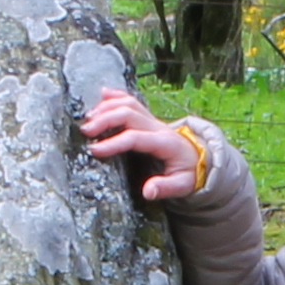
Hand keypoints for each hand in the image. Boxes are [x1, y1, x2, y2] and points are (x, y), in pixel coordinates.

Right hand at [77, 88, 201, 202]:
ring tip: (88, 118)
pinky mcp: (148, 118)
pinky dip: (117, 95)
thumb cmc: (189, 172)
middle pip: (128, 114)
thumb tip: (148, 191)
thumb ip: (165, 187)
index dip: (113, 142)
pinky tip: (102, 93)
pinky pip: (132, 101)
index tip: (95, 150)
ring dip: (107, 107)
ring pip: (129, 103)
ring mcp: (152, 120)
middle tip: (85, 131)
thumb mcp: (183, 185)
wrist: (199, 159)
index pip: (134, 137)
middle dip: (105, 119)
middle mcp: (157, 126)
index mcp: (164, 143)